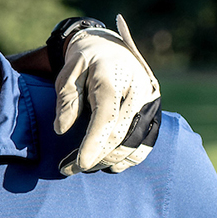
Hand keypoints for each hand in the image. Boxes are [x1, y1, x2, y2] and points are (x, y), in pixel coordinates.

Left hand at [54, 15, 161, 174]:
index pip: (105, 117)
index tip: (80, 164)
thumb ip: (66, 99)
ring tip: (86, 167)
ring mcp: (150, 101)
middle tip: (68, 169)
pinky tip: (111, 165)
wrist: (110, 48)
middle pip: (120, 134)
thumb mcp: (68, 72)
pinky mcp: (154, 110)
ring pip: (135, 142)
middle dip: (95, 157)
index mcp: (114, 78)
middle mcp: (137, 90)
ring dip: (110, 160)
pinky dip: (131, 157)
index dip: (93, 143)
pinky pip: (147, 141)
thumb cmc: (85, 62)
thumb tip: (61, 129)